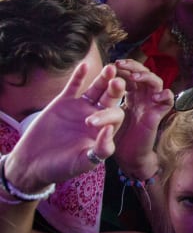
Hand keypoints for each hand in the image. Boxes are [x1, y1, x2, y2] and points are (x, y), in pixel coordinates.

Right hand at [4, 63, 124, 193]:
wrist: (33, 163)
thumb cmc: (60, 167)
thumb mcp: (82, 162)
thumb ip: (100, 149)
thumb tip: (109, 131)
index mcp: (104, 130)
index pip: (115, 117)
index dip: (111, 116)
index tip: (105, 116)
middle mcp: (96, 115)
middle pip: (110, 99)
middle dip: (115, 90)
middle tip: (119, 82)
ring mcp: (81, 107)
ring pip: (96, 89)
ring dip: (103, 79)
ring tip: (110, 69)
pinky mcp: (65, 101)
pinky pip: (74, 86)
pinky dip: (78, 76)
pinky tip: (83, 65)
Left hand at [112, 60, 171, 180]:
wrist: (126, 157)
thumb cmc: (115, 137)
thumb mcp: (103, 115)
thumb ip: (101, 101)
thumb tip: (92, 83)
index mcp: (128, 95)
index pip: (128, 74)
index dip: (121, 68)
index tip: (110, 65)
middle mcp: (141, 96)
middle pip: (142, 73)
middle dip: (132, 67)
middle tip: (119, 65)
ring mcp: (151, 104)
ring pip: (155, 82)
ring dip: (146, 77)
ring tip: (134, 77)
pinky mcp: (157, 115)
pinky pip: (168, 100)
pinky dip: (165, 95)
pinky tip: (155, 96)